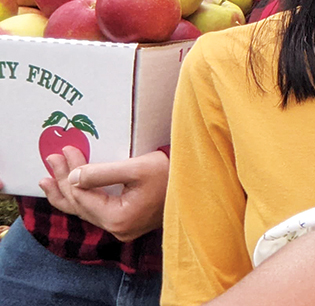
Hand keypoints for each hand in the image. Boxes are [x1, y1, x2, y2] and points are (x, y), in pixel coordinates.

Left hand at [39, 148, 168, 241]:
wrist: (199, 184)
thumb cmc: (172, 173)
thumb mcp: (137, 168)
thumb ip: (102, 173)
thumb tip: (72, 177)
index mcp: (119, 218)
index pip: (82, 196)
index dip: (69, 173)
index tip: (64, 151)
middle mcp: (119, 229)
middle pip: (81, 205)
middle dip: (64, 181)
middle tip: (51, 159)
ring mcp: (123, 228)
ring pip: (86, 210)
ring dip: (68, 192)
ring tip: (48, 180)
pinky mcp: (128, 222)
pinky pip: (97, 211)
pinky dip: (83, 198)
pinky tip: (73, 191)